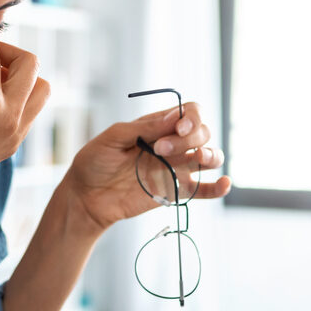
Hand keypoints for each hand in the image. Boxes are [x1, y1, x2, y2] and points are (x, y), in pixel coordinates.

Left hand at [63, 102, 231, 231]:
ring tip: (199, 158)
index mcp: (157, 126)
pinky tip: (224, 183)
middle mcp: (172, 144)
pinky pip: (205, 189)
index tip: (177, 127)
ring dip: (211, 154)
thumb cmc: (94, 163)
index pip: (189, 113)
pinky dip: (219, 187)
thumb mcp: (112, 138)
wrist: (86, 197)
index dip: (191, 117)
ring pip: (210, 156)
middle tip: (160, 149)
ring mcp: (176, 168)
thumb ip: (143, 128)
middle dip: (189, 137)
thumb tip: (174, 118)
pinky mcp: (176, 191)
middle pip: (202, 132)